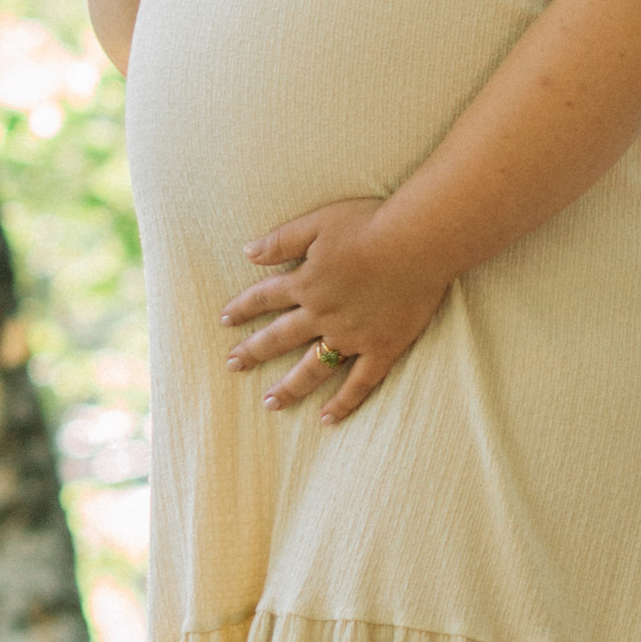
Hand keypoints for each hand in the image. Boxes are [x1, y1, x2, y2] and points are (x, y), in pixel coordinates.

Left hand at [220, 199, 448, 422]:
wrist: (416, 243)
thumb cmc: (370, 224)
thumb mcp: (317, 222)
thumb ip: (281, 240)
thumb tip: (248, 252)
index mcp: (306, 283)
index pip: (264, 297)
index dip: (242, 308)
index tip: (224, 320)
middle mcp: (322, 315)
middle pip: (280, 337)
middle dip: (253, 351)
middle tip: (233, 365)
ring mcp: (352, 336)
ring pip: (312, 368)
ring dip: (289, 387)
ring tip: (270, 403)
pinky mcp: (382, 348)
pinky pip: (359, 383)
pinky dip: (343, 403)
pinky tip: (326, 419)